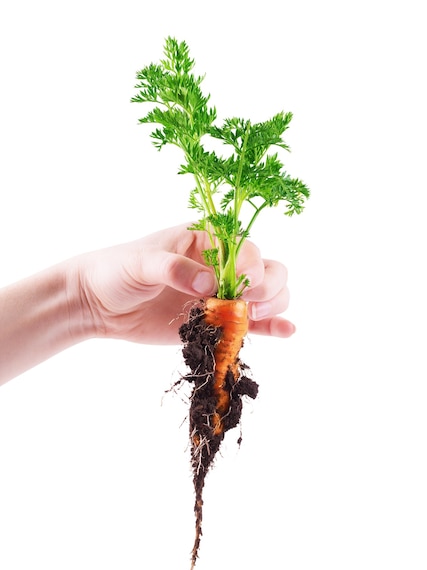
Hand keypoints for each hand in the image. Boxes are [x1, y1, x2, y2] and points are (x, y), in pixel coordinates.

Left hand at [70, 223, 294, 344]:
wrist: (98, 304)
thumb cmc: (116, 270)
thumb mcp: (141, 263)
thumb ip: (174, 269)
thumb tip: (208, 285)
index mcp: (206, 239)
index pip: (244, 247)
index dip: (252, 266)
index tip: (245, 286)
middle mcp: (221, 265)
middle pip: (267, 270)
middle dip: (269, 286)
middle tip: (250, 303)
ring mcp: (221, 295)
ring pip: (267, 296)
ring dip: (272, 306)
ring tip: (251, 317)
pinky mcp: (217, 321)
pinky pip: (252, 324)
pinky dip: (272, 326)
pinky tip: (287, 331)